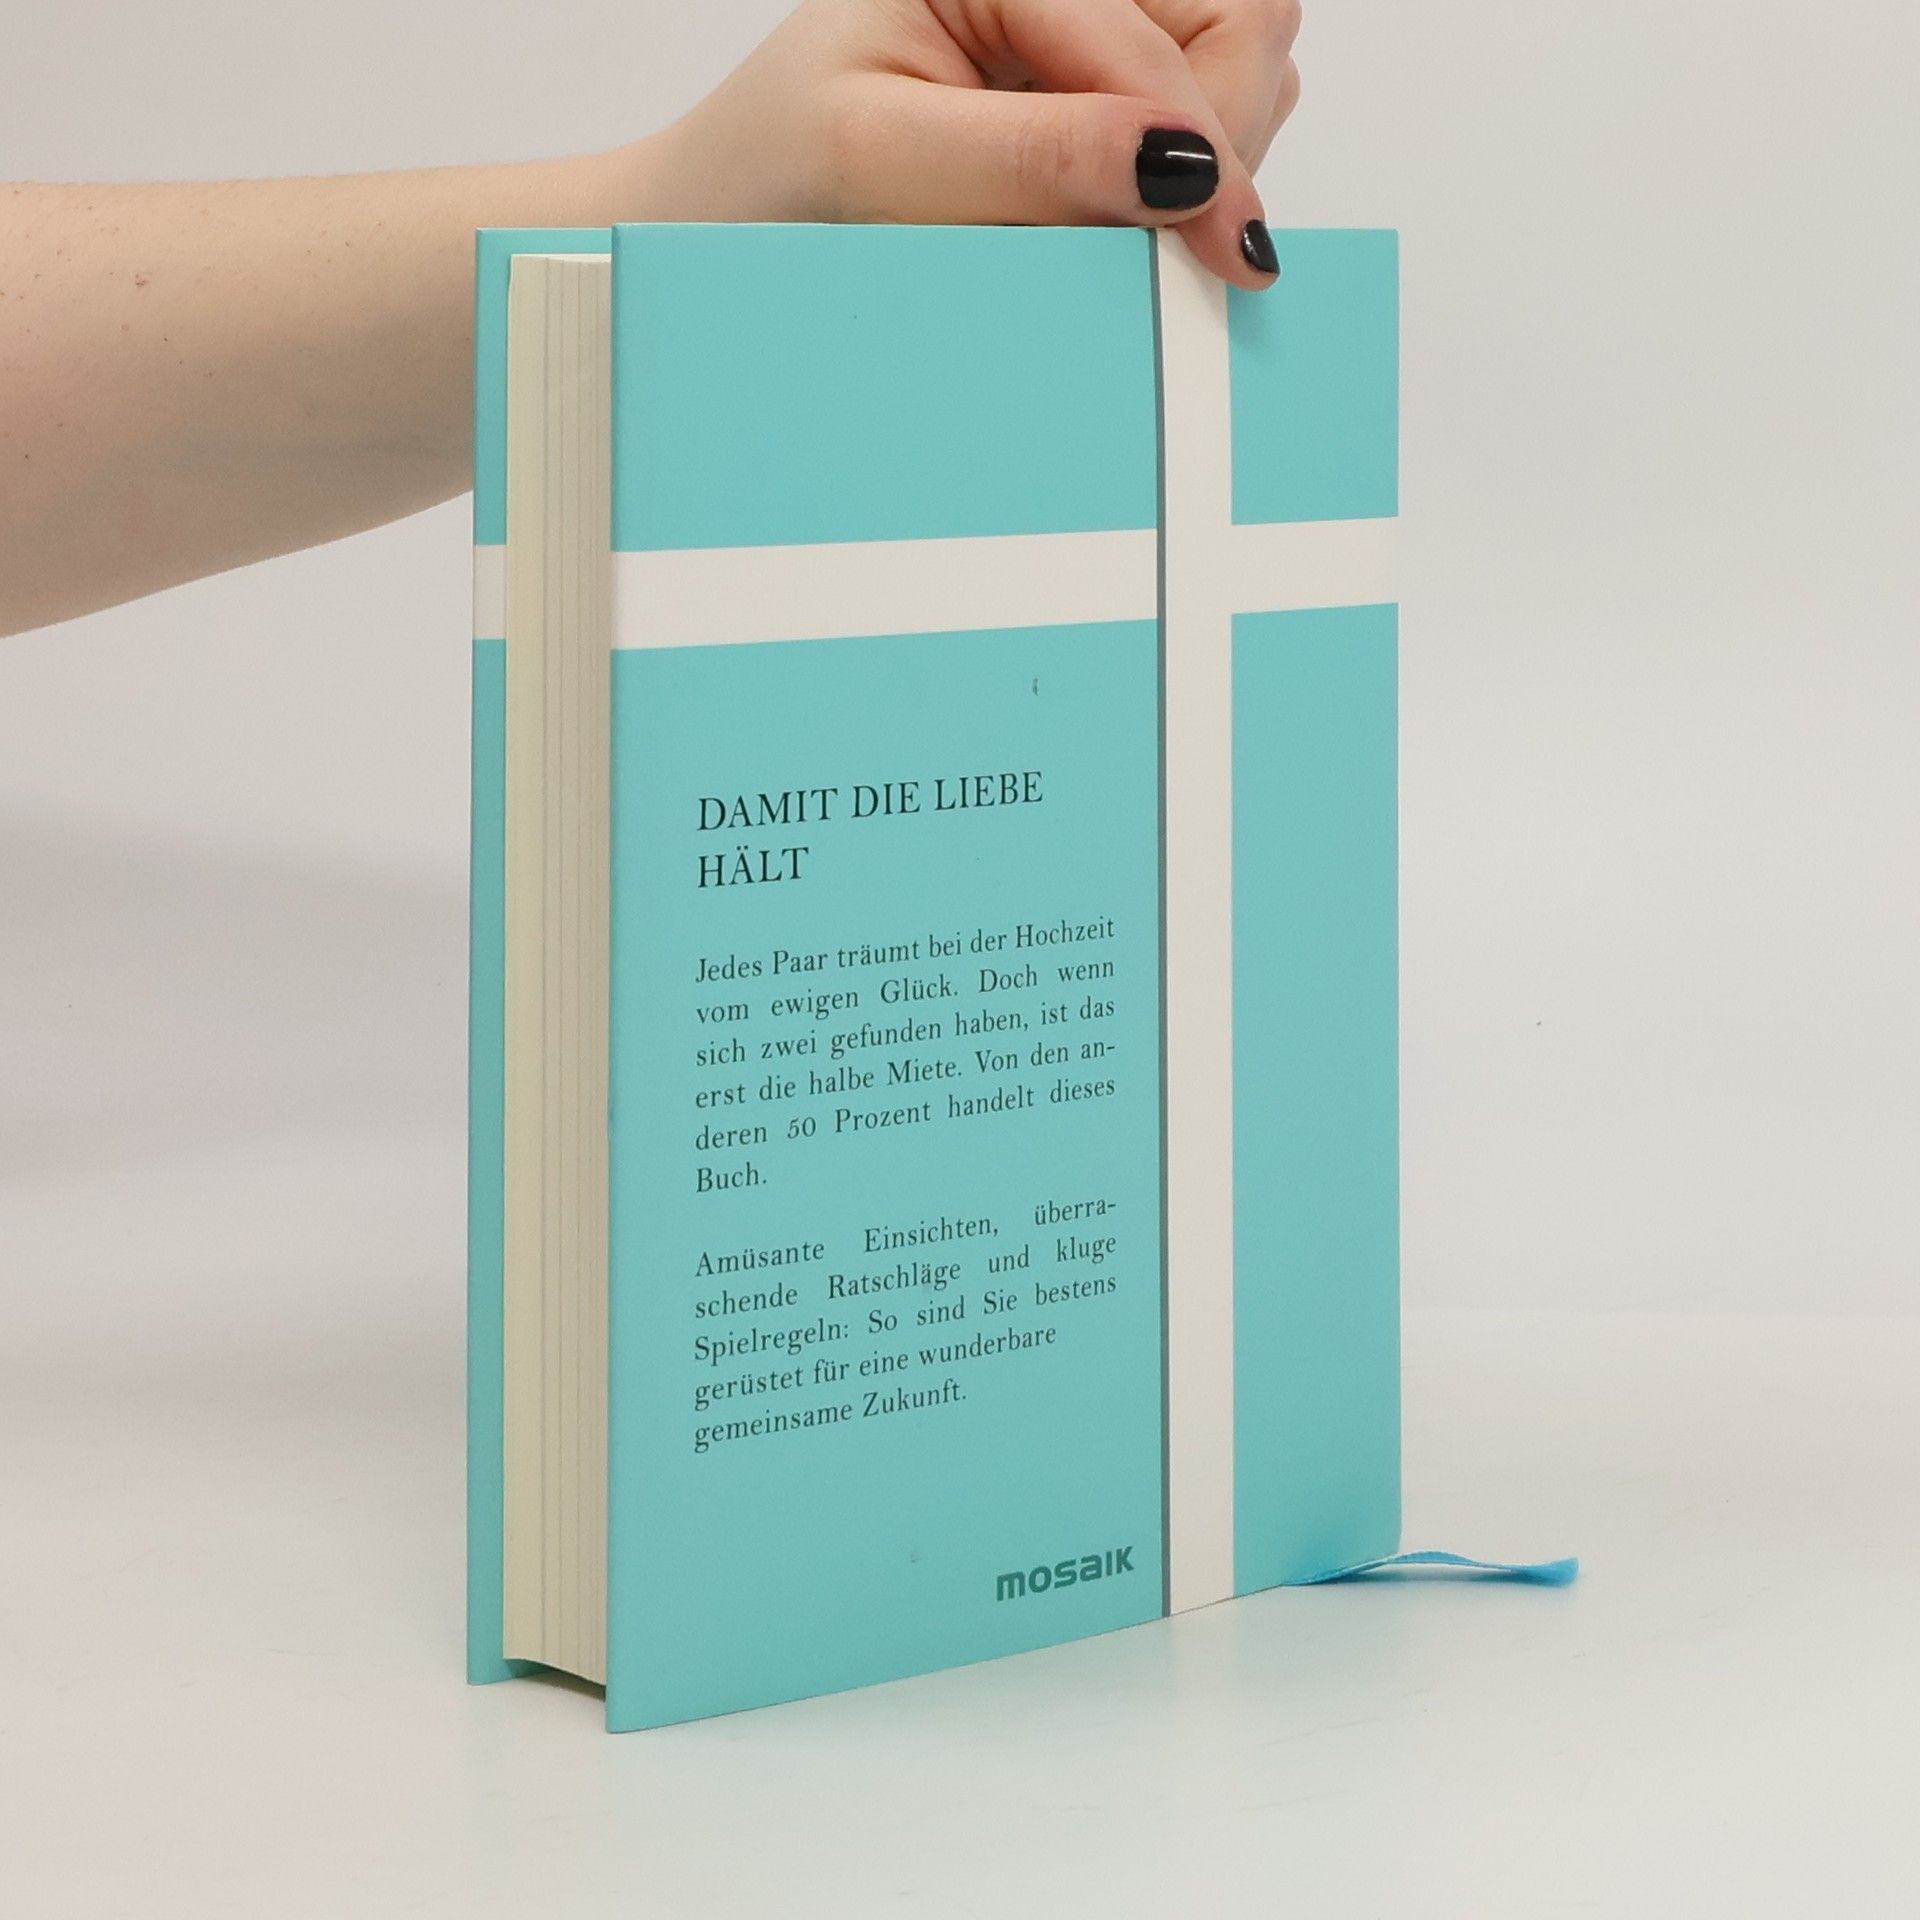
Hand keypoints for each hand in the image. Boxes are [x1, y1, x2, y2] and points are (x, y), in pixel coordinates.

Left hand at [625, 0, 1303, 287]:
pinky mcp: (1088, 80)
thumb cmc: (771, 181)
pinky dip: (1187, 173)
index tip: (1231, 250)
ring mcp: (1080, 22)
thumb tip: (1180, 169)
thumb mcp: (884, 164)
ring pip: (1239, 62)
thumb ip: (1035, 161)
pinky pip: (1205, 106)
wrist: (721, 224)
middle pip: (1237, 23)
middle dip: (1219, 141)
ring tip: (1123, 228)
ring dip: (1210, 158)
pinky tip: (1118, 211)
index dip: (1206, 145)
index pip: (1170, 33)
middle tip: (1177, 244)